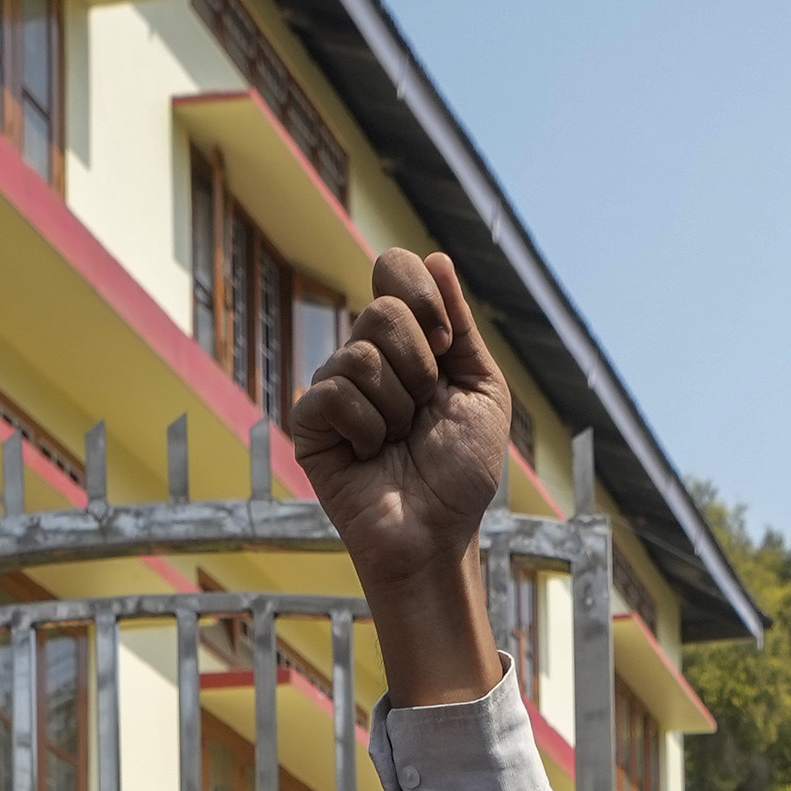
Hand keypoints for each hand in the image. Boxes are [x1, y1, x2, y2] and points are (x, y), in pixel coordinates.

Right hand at [279, 249, 512, 707]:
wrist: (436, 533)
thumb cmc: (462, 472)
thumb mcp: (481, 391)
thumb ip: (461, 327)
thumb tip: (436, 257)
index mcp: (409, 342)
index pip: (395, 270)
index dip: (421, 294)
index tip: (444, 341)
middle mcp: (367, 355)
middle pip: (382, 311)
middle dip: (420, 366)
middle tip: (424, 410)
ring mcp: (335, 388)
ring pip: (360, 355)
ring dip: (397, 407)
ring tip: (398, 441)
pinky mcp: (309, 423)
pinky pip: (333, 394)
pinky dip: (366, 427)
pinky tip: (369, 454)